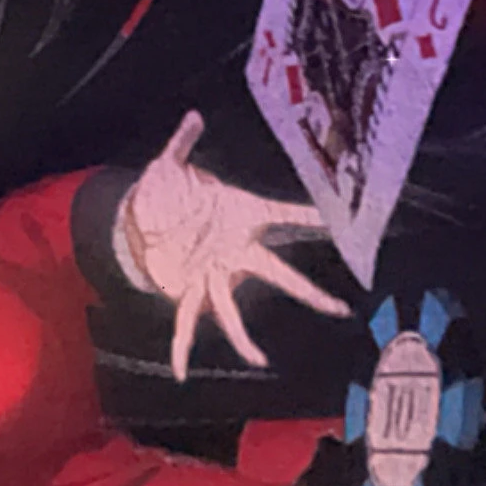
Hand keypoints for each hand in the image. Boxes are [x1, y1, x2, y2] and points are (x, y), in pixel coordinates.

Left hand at [117, 109, 352, 380]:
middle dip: (308, 292)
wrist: (144, 214)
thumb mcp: (172, 162)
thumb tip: (193, 115)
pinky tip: (178, 371)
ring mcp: (212, 272)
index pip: (282, 214)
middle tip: (340, 307)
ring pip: (232, 308)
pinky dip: (180, 345)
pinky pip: (185, 319)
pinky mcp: (186, 287)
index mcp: (237, 217)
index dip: (308, 217)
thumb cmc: (168, 189)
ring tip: (258, 360)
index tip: (338, 222)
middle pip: (276, 274)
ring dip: (242, 336)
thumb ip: (183, 141)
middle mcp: (232, 251)